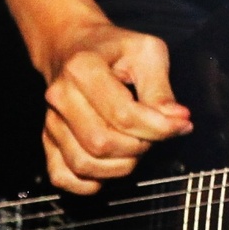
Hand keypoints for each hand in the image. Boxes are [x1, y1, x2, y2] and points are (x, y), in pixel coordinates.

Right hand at [39, 22, 191, 193]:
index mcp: (83, 68)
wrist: (74, 46)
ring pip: (84, 163)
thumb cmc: (113, 48)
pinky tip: (109, 167)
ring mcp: (51, 121)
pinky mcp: (48, 140)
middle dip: (138, 146)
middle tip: (154, 133)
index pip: (123, 115)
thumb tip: (177, 120)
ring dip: (119, 165)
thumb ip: (161, 89)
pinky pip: (62, 176)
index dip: (158, 127)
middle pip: (102, 143)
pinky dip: (88, 183)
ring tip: (135, 146)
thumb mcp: (146, 53)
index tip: (180, 125)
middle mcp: (61, 96)